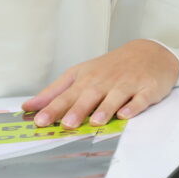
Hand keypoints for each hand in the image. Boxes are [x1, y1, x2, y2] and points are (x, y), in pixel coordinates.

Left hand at [22, 39, 178, 128]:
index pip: (65, 93)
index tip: (38, 120)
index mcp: (85, 77)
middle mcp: (103, 80)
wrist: (148, 53)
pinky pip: (139, 99)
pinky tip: (125, 115)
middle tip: (65, 124)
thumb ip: (55, 92)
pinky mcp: (146, 89)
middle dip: (76, 109)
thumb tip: (30, 106)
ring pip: (113, 97)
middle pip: (88, 95)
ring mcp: (125, 84)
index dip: (51, 107)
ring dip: (103, 109)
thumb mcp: (80, 74)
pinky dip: (132, 107)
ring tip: (93, 122)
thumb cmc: (109, 68)